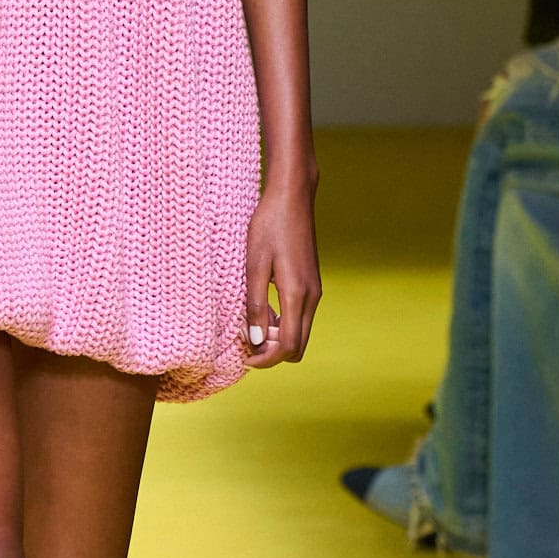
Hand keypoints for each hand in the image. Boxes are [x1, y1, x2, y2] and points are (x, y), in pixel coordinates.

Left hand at [244, 177, 320, 367]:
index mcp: (297, 294)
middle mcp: (311, 298)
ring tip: (249, 320)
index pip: (288, 346)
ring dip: (276, 336)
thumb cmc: (269, 226)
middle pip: (297, 347)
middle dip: (271, 352)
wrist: (293, 197)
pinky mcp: (311, 284)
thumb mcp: (254, 265)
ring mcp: (314, 291)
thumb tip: (255, 340)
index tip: (244, 355)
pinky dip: (282, 322)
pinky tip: (262, 307)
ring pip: (299, 333)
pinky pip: (299, 317)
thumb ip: (255, 304)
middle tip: (245, 338)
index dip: (265, 359)